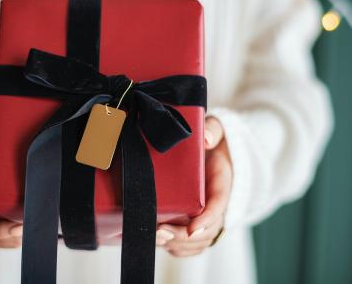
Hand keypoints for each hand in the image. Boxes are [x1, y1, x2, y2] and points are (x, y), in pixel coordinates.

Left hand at [156, 116, 232, 256]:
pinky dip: (176, 249)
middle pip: (206, 232)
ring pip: (197, 243)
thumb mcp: (216, 129)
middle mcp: (217, 206)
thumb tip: (205, 139)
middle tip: (160, 231)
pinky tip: (158, 241)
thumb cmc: (212, 142)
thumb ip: (212, 130)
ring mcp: (207, 218)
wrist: (214, 151)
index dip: (206, 220)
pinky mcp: (196, 224)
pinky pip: (190, 246)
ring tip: (155, 236)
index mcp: (222, 185)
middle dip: (183, 237)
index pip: (218, 207)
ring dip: (177, 244)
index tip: (192, 228)